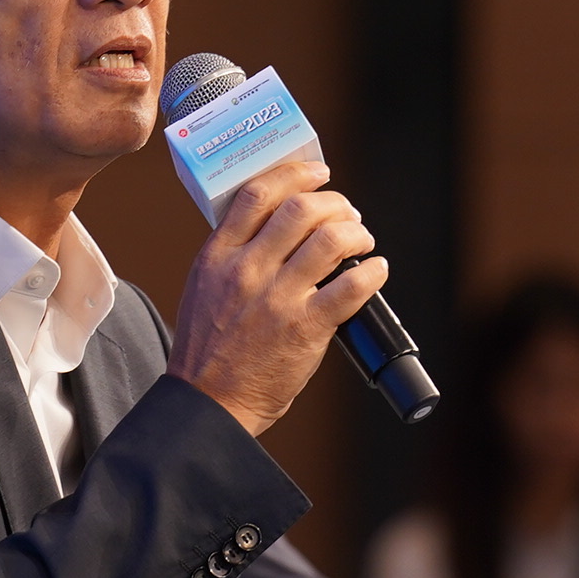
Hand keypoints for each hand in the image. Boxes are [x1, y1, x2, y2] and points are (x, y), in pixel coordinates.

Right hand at [166, 159, 385, 436]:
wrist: (209, 404)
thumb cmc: (207, 352)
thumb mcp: (203, 288)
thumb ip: (231, 256)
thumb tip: (271, 227)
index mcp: (218, 256)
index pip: (258, 194)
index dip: (296, 174)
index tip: (317, 173)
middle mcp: (247, 271)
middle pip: (301, 209)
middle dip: (335, 203)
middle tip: (347, 214)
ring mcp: (277, 299)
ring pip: (331, 240)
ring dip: (357, 233)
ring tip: (362, 241)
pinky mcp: (306, 328)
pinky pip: (351, 286)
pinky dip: (372, 272)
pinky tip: (375, 272)